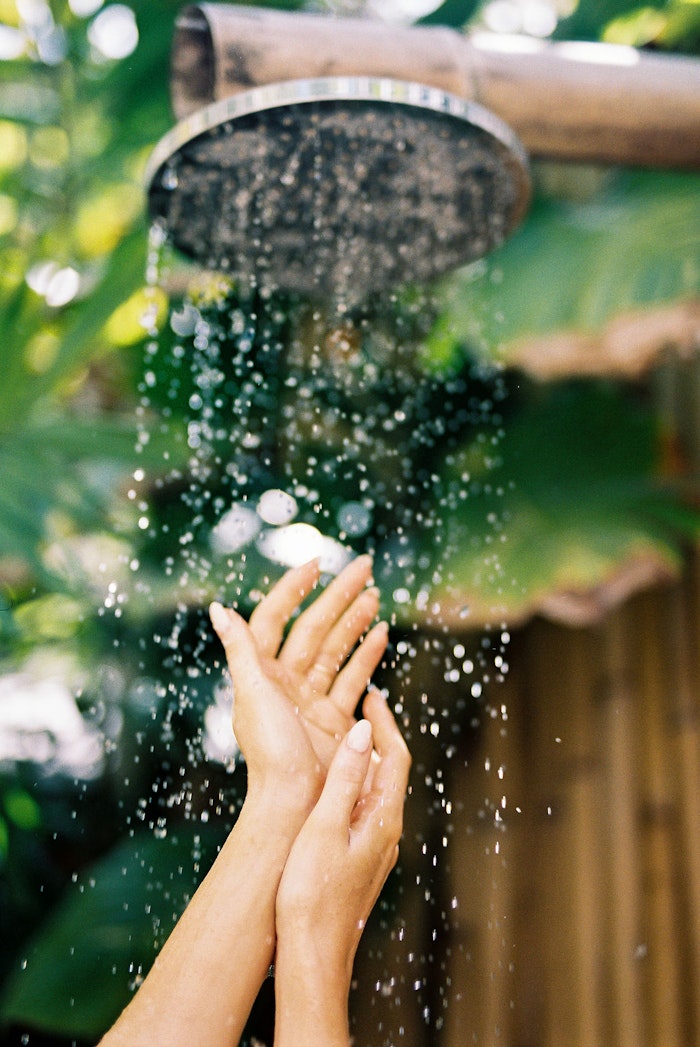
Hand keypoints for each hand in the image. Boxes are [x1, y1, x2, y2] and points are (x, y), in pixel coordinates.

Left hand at [209, 556, 388, 814]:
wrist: (295, 803)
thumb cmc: (270, 752)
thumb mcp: (252, 694)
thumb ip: (240, 649)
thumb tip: (219, 608)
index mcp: (261, 672)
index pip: (274, 618)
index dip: (293, 589)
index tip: (316, 564)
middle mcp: (285, 681)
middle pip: (314, 627)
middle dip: (339, 595)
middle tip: (365, 566)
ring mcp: (311, 698)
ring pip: (336, 647)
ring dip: (355, 620)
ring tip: (376, 595)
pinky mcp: (334, 717)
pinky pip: (352, 677)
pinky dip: (367, 655)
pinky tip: (381, 633)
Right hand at [274, 687, 410, 1016]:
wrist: (312, 958)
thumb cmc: (312, 896)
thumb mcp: (323, 827)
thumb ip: (344, 778)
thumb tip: (362, 731)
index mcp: (382, 819)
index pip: (394, 757)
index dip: (385, 723)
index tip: (372, 695)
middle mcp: (386, 832)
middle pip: (390, 772)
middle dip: (378, 736)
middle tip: (362, 705)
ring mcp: (374, 850)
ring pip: (376, 792)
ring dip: (366, 760)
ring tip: (346, 735)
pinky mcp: (359, 863)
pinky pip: (364, 812)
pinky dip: (354, 785)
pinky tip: (333, 788)